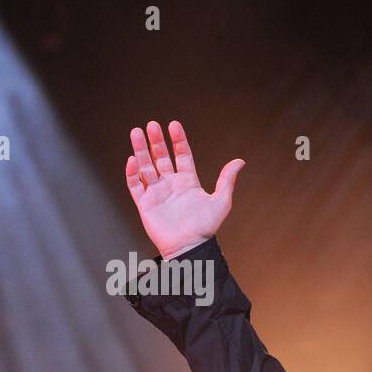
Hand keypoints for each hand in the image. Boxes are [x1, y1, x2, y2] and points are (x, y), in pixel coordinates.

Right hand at [125, 120, 244, 259]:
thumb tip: (239, 162)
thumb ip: (227, 180)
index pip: (182, 155)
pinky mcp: (144, 203)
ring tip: (136, 132)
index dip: (178, 140)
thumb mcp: (221, 201)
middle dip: (156, 141)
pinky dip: (132, 172)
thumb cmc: (206, 228)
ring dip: (141, 150)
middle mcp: (171, 185)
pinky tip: (133, 159)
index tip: (174, 125)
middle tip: (152, 125)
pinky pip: (135, 185)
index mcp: (188, 182)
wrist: (190, 246)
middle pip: (161, 157)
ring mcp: (156, 193)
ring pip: (146, 167)